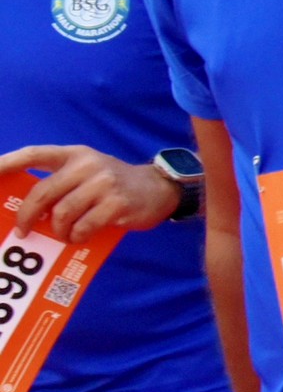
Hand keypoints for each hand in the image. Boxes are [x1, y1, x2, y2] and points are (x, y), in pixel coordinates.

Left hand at [0, 147, 181, 241]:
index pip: (34, 154)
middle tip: (23, 231)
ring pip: (62, 214)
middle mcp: (87, 165)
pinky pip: (84, 226)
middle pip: (43, 192)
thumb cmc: (113, 184)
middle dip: (27, 216)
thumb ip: (61, 183)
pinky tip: (80, 237)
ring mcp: (104, 183)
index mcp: (74, 155)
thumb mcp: (88, 173)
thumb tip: (27, 210)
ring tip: (64, 235)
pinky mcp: (117, 203)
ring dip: (58, 231)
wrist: (158, 188)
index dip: (7, 163)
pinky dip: (77, 236)